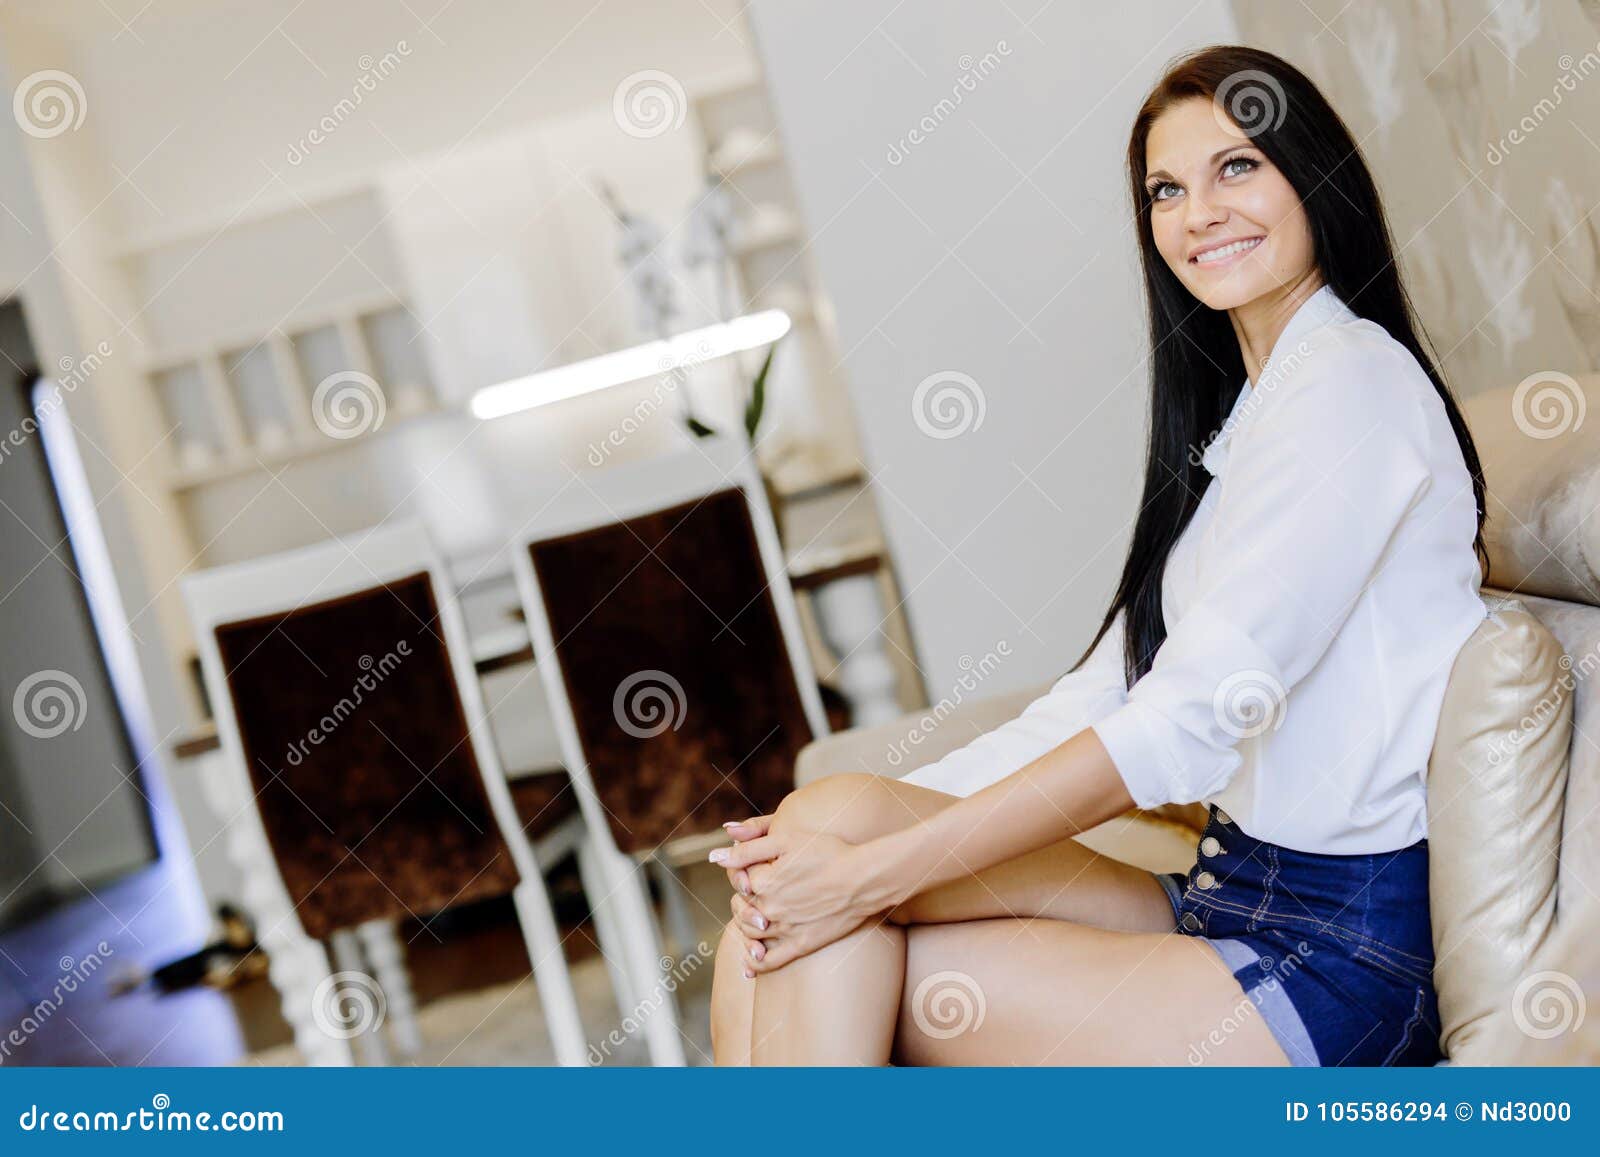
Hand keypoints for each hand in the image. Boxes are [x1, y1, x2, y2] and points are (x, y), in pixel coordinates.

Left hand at [711, 827, 880, 973]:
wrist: (864, 878)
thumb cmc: (828, 852)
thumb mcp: (786, 840)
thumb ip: (747, 848)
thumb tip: (713, 857)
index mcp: (761, 881)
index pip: (739, 879)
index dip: (746, 871)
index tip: (760, 866)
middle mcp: (767, 908)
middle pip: (740, 907)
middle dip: (742, 899)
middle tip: (755, 890)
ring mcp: (783, 930)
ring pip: (749, 933)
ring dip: (745, 925)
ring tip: (755, 917)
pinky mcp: (799, 946)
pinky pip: (768, 962)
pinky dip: (754, 964)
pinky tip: (748, 964)